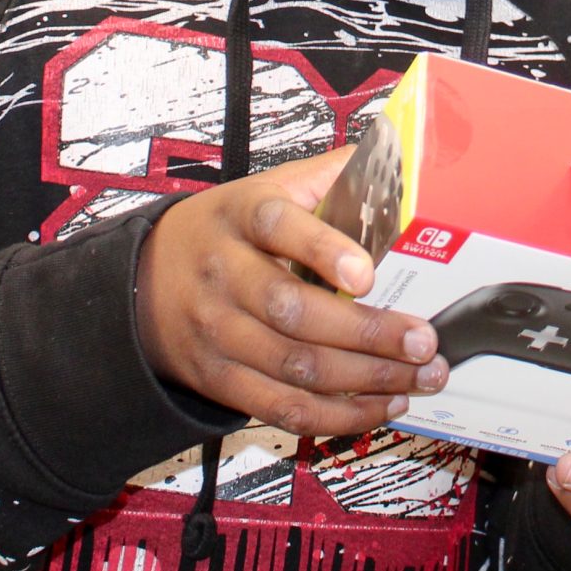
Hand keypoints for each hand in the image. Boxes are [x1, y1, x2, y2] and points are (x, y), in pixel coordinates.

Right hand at [136, 147, 446, 438]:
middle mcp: (225, 275)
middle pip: (294, 311)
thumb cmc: (225, 231)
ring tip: (420, 375)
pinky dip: (339, 414)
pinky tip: (381, 404)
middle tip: (423, 341)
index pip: (277, 226)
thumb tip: (390, 156)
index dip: (322, 250)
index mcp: (240, 217)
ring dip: (367, 379)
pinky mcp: (222, 380)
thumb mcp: (266, 188)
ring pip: (296, 367)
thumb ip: (328, 175)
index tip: (367, 272)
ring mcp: (220, 333)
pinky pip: (284, 407)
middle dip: (368, 333)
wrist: (147, 281)